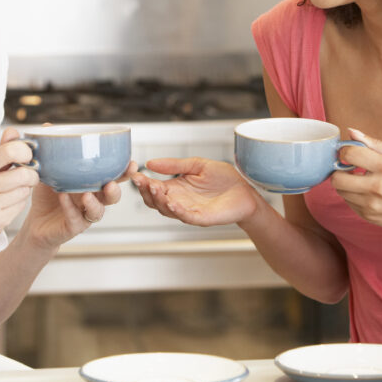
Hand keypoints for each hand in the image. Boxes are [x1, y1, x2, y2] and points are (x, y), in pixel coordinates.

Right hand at [0, 127, 38, 254]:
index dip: (26, 153)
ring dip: (25, 190)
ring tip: (14, 190)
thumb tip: (14, 131)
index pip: (10, 151)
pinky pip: (20, 207)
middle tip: (28, 176)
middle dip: (32, 174)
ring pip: (24, 191)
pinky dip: (19, 204)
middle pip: (23, 174)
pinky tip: (8, 204)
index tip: (26, 157)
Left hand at [19, 162, 133, 249]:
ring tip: (87, 194)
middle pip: (113, 196)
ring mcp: (85, 214)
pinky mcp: (73, 226)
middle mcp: (93, 199)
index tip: (131, 163)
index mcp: (93, 184)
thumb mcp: (49, 170)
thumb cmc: (48, 197)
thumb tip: (48, 125)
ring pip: (98, 211)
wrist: (35, 224)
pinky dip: (70, 207)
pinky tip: (63, 197)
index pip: (114, 177)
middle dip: (116, 189)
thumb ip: (52, 151)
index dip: (125, 172)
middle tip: (112, 182)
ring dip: (95, 203)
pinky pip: (75, 218)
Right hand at [129, 157, 259, 226]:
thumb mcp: (197, 165)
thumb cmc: (224, 179)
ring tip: (154, 188)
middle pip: (155, 202)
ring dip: (159, 200)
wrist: (246, 192)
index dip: (144, 182)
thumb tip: (151, 163)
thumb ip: (175, 165)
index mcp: (176, 188)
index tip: (136, 174)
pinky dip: (177, 211)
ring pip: (167, 210)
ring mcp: (189, 211)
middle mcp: (179, 201)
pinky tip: (172, 202)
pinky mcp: (202, 218)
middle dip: (146, 192)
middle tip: (142, 181)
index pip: (154, 188)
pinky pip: (186, 217)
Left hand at [329, 128, 381, 233]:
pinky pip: (347, 202)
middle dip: (339, 170)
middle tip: (349, 167)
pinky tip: (365, 191)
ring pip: (340, 191)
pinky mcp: (368, 216)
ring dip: (345, 183)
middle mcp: (378, 187)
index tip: (349, 152)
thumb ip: (374, 143)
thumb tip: (351, 132)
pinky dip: (352, 195)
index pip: (350, 154)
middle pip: (337, 178)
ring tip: (359, 179)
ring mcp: (372, 204)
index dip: (345, 150)